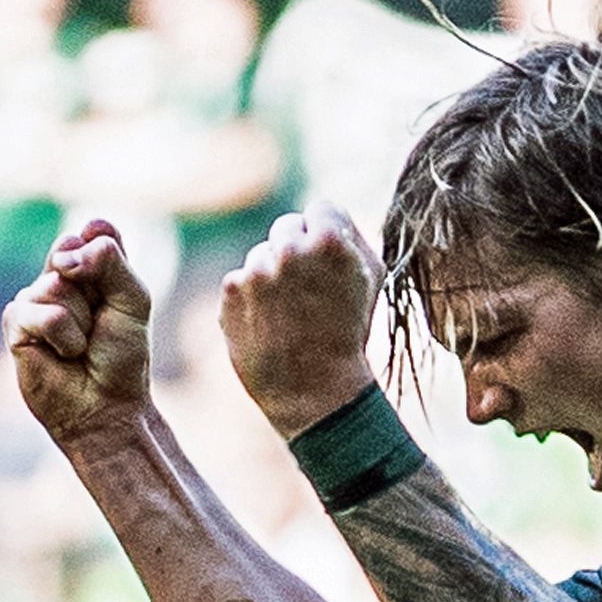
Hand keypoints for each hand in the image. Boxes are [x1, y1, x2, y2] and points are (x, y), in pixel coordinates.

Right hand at [3, 220, 153, 443]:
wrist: (107, 405)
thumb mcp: (132, 300)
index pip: (93, 232)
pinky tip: (65, 355)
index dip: (103, 250)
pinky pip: (40, 314)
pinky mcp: (16, 324)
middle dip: (94, 288)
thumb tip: (66, 253)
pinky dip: (63, 337)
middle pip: (69, 250)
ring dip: (80, 321)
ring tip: (81, 345)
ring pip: (54, 285)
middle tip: (99, 321)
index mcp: (89, 266)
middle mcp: (58, 276)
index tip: (115, 289)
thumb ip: (110, 262)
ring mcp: (34, 298)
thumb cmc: (122, 356)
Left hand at [220, 201, 381, 437]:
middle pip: (288, 226)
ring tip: (290, 314)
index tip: (328, 260)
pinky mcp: (231, 292)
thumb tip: (327, 217)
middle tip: (308, 290)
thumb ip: (352, 237)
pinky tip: (269, 324)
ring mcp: (256, 270)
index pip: (323, 209)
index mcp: (329, 240)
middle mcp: (289, 248)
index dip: (328, 234)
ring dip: (272, 276)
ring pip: (262, 255)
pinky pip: (241, 281)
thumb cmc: (349, 334)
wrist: (313, 391)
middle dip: (297, 250)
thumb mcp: (370, 281)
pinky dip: (251, 299)